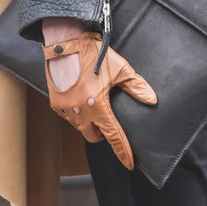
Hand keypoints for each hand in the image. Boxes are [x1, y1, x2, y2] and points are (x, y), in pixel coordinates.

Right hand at [42, 30, 157, 169]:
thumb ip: (136, 86)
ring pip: (80, 128)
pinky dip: (77, 114)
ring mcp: (66, 109)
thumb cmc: (92, 53)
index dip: (123, 151)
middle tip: (110, 121)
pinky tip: (81, 101)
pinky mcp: (55, 103)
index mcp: (98, 106)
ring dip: (90, 124)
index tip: (130, 163)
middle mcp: (80, 112)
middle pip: (95, 137)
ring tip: (95, 108)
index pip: (114, 136)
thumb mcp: (120, 68)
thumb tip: (151, 100)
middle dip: (103, 134)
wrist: (64, 42)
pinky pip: (69, 117)